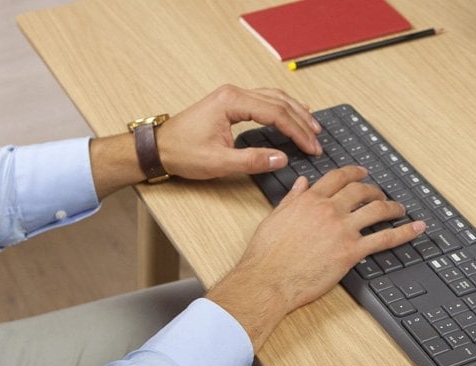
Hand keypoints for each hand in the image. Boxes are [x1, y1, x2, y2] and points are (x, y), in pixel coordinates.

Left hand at [158, 84, 322, 178]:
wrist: (159, 147)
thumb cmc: (183, 152)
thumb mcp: (218, 162)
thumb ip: (252, 160)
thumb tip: (282, 159)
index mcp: (232, 102)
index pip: (275, 113)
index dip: (297, 131)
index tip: (311, 146)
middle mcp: (234, 93)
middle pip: (278, 101)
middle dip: (301, 121)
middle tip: (317, 139)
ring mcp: (232, 96)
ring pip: (273, 97)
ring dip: (295, 111)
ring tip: (312, 126)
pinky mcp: (231, 103)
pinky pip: (264, 100)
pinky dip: (282, 108)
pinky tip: (293, 114)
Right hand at [207, 166, 425, 347]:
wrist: (267, 280)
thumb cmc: (266, 255)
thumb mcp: (275, 218)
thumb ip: (292, 199)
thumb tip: (302, 184)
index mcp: (309, 200)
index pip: (337, 178)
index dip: (354, 173)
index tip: (362, 174)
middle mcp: (328, 209)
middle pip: (360, 191)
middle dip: (375, 190)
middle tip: (382, 194)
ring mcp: (342, 229)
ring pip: (376, 209)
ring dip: (392, 207)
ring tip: (400, 209)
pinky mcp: (351, 251)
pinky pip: (385, 238)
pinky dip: (405, 232)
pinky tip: (416, 228)